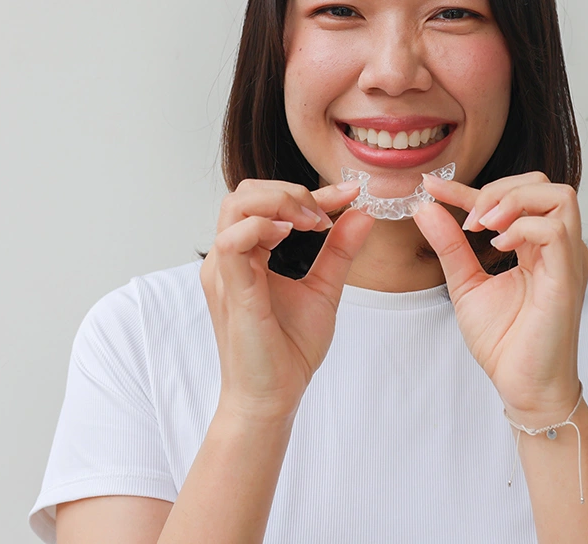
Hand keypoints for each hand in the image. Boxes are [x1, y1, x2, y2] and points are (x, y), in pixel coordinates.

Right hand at [200, 180, 374, 422]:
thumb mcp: (323, 289)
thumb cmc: (289, 349)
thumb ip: (339, 251)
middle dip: (290, 190)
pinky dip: (263, 227)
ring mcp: (225, 272)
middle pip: (245, 193)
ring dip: (280, 202)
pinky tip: (291, 235)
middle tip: (325, 213)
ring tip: (313, 222)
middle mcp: (229, 258)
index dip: (311, 191)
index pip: (269, 202)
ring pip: (236, 206)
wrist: (273, 397)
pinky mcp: (232, 290)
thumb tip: (362, 213)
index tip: (350, 192)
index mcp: (246, 255)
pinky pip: (233, 241)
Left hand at [414, 172, 587, 422]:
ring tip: (483, 227)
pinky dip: (522, 228)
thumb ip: (450, 245)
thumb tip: (425, 208)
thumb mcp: (466, 284)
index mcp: (538, 246)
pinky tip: (498, 246)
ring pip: (559, 196)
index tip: (431, 186)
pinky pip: (555, 231)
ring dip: (513, 202)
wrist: (523, 385)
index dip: (468, 187)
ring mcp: (567, 259)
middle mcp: (559, 247)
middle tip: (469, 218)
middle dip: (499, 189)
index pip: (510, 198)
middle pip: (544, 184)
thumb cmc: (505, 342)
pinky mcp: (567, 277)